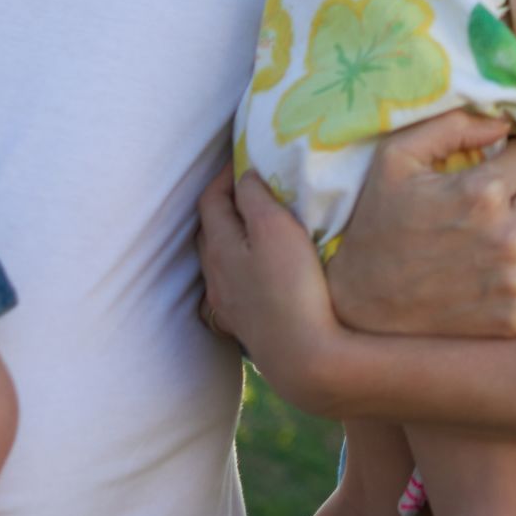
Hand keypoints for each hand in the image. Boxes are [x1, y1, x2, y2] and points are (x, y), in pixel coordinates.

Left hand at [196, 166, 349, 416]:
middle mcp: (214, 276)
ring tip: (256, 225)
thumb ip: (254, 195)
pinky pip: (232, 289)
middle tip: (251, 187)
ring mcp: (227, 306)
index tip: (247, 158)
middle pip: (209, 230)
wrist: (306, 358)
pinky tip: (256, 273)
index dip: (225, 175)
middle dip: (224, 204)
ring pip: (218, 261)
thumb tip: (244, 176)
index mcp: (218, 247)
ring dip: (230, 237)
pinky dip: (239, 269)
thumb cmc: (291, 286)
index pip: (210, 200)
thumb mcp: (275, 227)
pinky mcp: (245, 327)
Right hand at [325, 111, 515, 337]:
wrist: (363, 303)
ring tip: (493, 230)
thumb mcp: (398, 156)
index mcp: (483, 194)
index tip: (488, 169)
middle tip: (486, 202)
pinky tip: (495, 261)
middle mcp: (509, 238)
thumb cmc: (379, 220)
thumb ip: (453, 125)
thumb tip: (505, 122)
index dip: (508, 157)